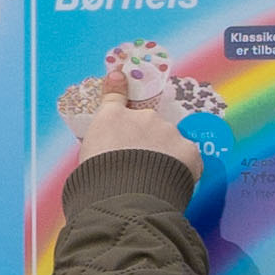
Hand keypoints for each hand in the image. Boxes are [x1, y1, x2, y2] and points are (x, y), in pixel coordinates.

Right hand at [61, 68, 199, 172]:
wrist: (123, 199)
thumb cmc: (96, 181)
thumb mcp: (86, 158)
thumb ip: (101, 144)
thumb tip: (108, 143)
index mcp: (112, 118)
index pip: (115, 97)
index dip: (118, 87)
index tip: (119, 76)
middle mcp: (143, 117)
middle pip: (148, 126)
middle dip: (146, 141)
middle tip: (138, 166)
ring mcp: (168, 132)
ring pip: (169, 141)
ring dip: (165, 155)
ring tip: (155, 180)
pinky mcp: (188, 150)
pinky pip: (187, 158)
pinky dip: (182, 169)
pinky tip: (170, 184)